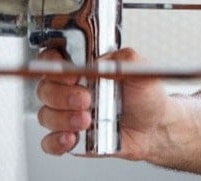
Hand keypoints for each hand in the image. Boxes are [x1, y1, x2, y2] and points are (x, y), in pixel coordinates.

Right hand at [36, 48, 170, 160]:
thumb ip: (125, 59)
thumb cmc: (145, 97)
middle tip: (85, 100)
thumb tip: (103, 60)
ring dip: (63, 119)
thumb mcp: (141, 71)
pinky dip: (56, 141)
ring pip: (45, 115)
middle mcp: (71, 90)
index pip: (52, 59)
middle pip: (45, 89)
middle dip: (62, 96)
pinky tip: (73, 138)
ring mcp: (68, 115)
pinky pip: (49, 142)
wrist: (155, 128)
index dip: (53, 64)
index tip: (71, 74)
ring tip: (87, 120)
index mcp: (83, 69)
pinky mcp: (71, 138)